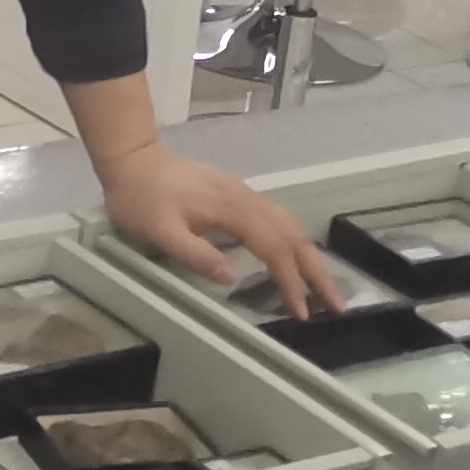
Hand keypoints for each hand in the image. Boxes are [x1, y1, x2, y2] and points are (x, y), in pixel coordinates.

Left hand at [94, 142, 335, 316]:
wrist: (133, 159)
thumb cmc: (141, 199)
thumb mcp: (159, 232)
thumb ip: (195, 254)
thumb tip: (231, 277)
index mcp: (231, 209)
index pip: (273, 248)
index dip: (290, 280)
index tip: (302, 310)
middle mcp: (246, 198)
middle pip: (293, 235)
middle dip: (317, 271)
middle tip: (336, 304)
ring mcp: (244, 193)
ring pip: (290, 224)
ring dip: (310, 256)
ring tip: (323, 287)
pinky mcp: (239, 194)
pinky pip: (278, 218)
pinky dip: (295, 241)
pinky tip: (296, 256)